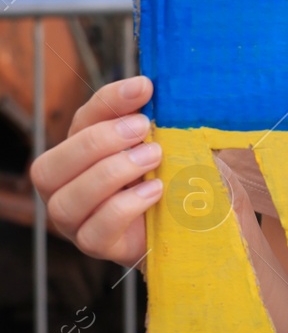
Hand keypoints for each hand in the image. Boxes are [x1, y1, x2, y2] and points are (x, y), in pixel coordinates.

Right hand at [29, 76, 163, 268]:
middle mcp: (65, 188)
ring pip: (65, 201)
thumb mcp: (165, 141)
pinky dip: (124, 207)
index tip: (145, 88)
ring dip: (110, 173)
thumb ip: (151, 117)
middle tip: (142, 128)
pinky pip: (94, 231)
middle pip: (49, 167)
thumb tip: (145, 86)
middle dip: (97, 142)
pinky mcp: (98, 246)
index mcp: (80, 152)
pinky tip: (154, 190)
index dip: (109, 101)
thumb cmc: (172, 173)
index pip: (81, 121)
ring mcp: (76, 221)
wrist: (194, 220)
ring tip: (153, 157)